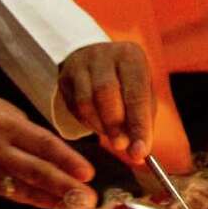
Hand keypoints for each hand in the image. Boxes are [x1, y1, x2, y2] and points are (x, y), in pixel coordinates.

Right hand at [0, 93, 97, 208]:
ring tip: (76, 208)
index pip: (43, 144)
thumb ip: (30, 133)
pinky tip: (52, 206)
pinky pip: (10, 194)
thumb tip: (58, 155)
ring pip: (23, 189)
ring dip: (52, 200)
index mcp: (7, 124)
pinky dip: (33, 200)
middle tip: (89, 199)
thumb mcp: (6, 112)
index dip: (67, 160)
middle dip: (64, 187)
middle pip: (35, 171)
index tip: (88, 173)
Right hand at [59, 42, 152, 162]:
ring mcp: (81, 64)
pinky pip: (74, 106)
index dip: (138, 125)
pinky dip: (87, 122)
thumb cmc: (127, 83)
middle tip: (121, 146)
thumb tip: (138, 152)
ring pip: (86, 102)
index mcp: (131, 57)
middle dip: (115, 125)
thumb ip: (142, 121)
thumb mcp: (142, 94)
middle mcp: (104, 55)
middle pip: (106, 93)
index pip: (136, 94)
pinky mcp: (65, 77)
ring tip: (111, 136)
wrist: (98, 61)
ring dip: (100, 126)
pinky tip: (97, 124)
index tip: (140, 152)